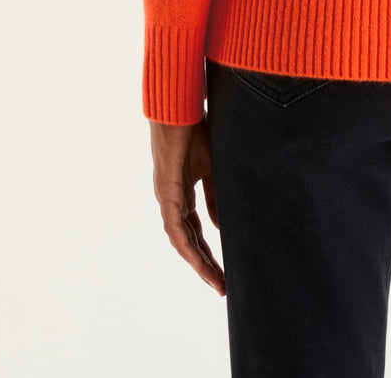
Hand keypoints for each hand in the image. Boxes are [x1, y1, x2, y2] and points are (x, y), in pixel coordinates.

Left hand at [150, 118, 225, 293]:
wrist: (179, 105)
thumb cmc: (196, 126)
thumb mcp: (212, 165)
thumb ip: (215, 194)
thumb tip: (220, 226)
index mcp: (182, 191)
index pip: (195, 229)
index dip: (208, 250)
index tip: (223, 269)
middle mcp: (171, 198)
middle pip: (188, 240)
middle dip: (205, 264)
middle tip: (222, 286)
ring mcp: (167, 196)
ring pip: (180, 240)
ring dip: (197, 262)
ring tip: (215, 281)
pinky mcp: (167, 190)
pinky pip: (175, 227)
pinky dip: (186, 246)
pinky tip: (197, 260)